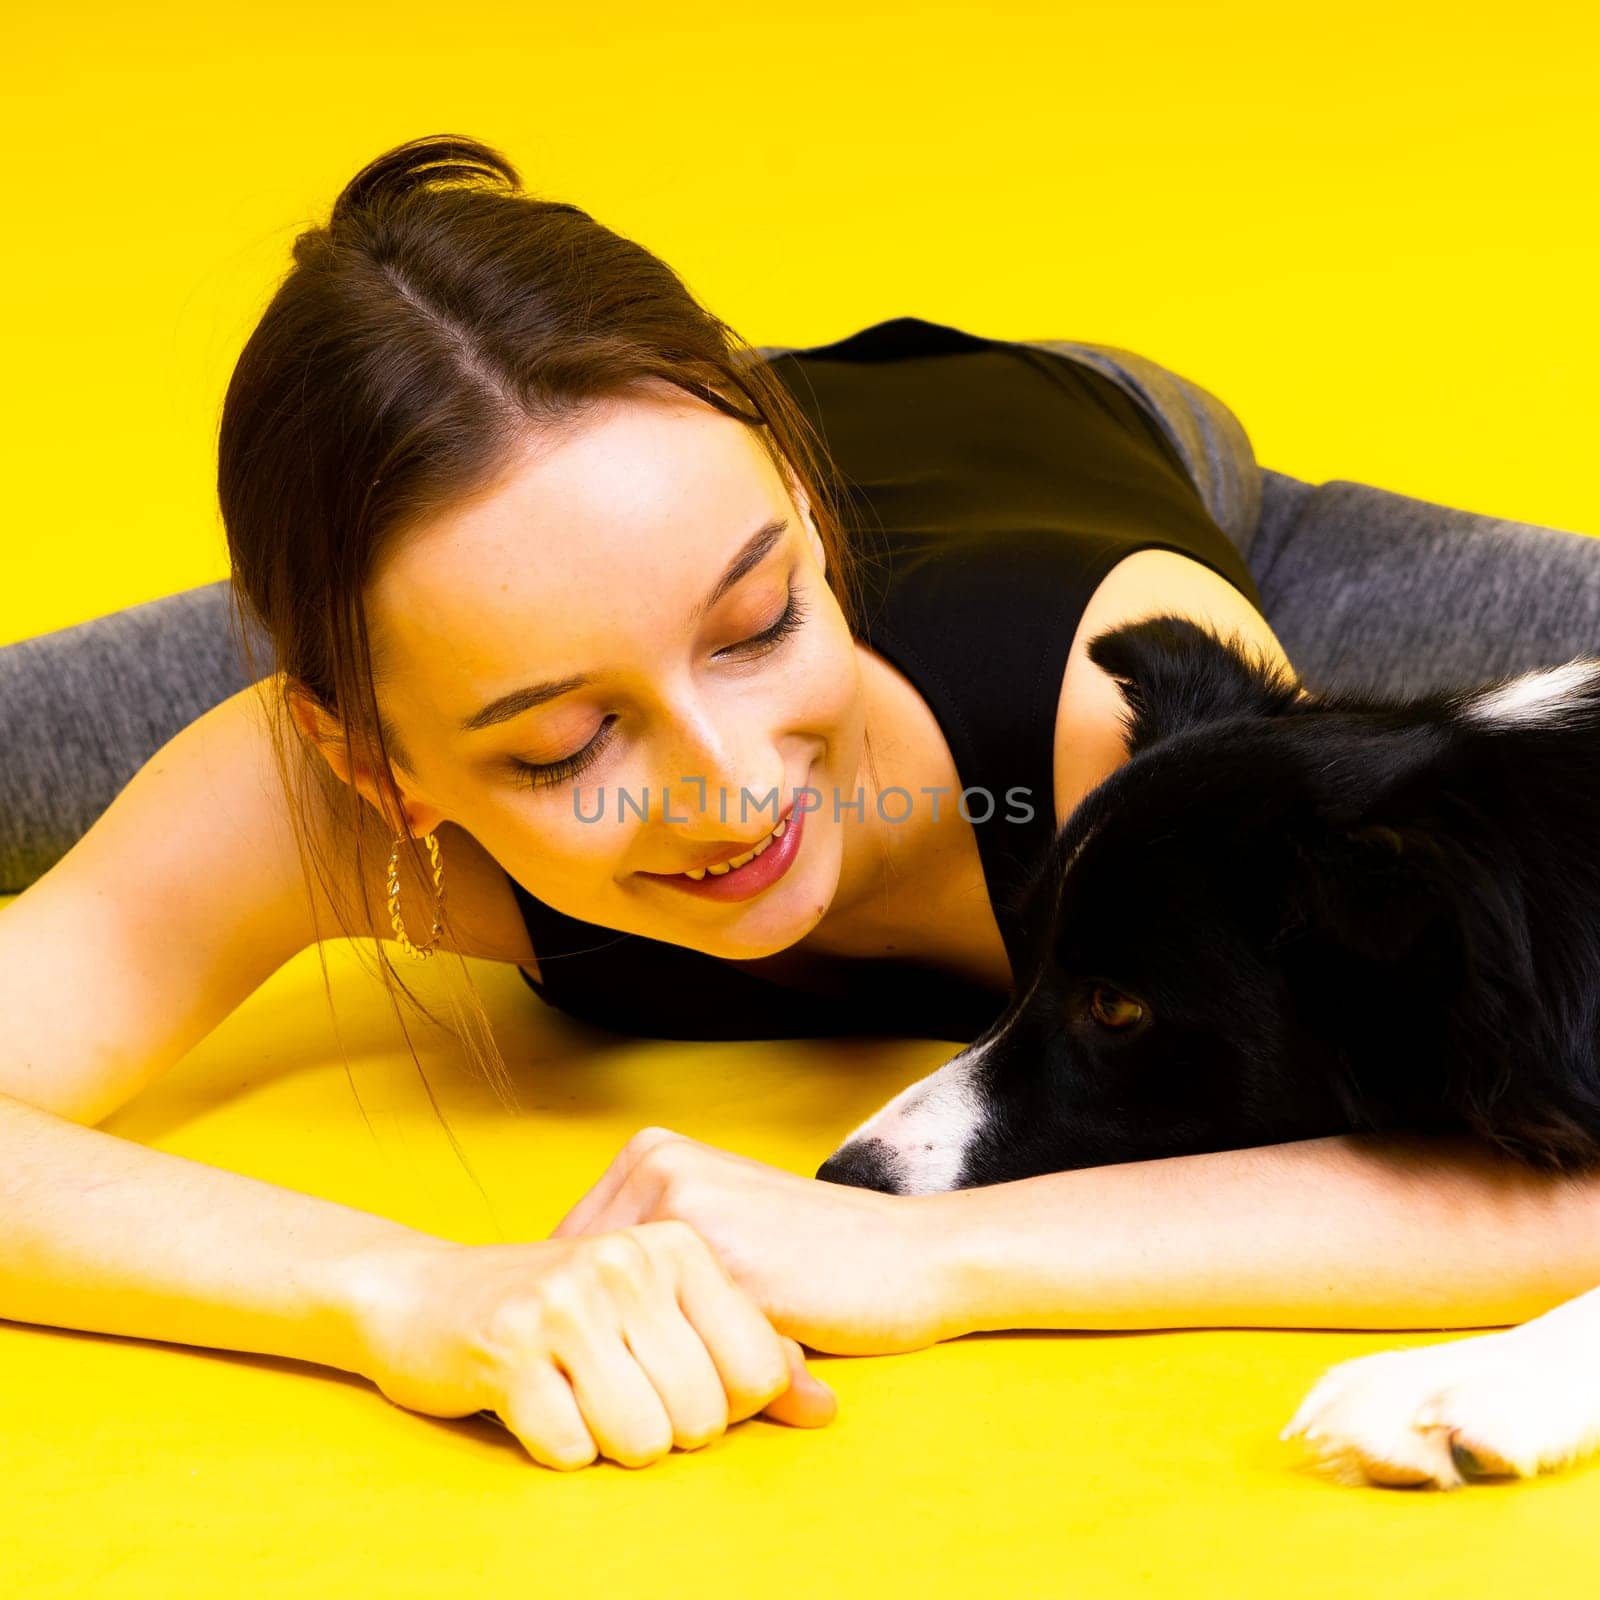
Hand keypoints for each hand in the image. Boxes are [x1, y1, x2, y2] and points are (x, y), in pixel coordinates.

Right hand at [342, 1224, 835, 1470]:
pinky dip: (558, 1445)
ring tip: (582, 1393)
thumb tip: (824, 1409)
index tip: (679, 1381)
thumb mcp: (662, 1313)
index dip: (727, 1404)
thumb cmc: (565, 1312)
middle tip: (619, 1389)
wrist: (424, 1293)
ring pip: (643, 1441)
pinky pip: (571, 1450)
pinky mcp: (510, 1346)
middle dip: (667, 1428)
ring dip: (612, 1441)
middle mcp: (628, 1258)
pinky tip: (537, 1399)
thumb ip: (750, 1357)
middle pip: (703, 1417)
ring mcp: (568, 1298)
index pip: (758, 1370)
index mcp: (678, 1241)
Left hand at [551, 1127, 958, 1355]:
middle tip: (645, 1383)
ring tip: (696, 1385)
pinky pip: (677, 1352)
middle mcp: (660, 1169)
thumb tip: (553, 1322)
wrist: (911, 1257)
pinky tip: (727, 1393)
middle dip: (599, 1352)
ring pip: (620, 1327)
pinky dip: (689, 1388)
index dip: (577, 1322)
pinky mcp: (730, 1270)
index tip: (605, 1359)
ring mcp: (692, 1213)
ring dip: (643, 1375)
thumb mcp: (716, 1229)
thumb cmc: (812, 1257)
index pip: (561, 1258)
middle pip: (576, 1294)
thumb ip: (643, 1254)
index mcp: (650, 1153)